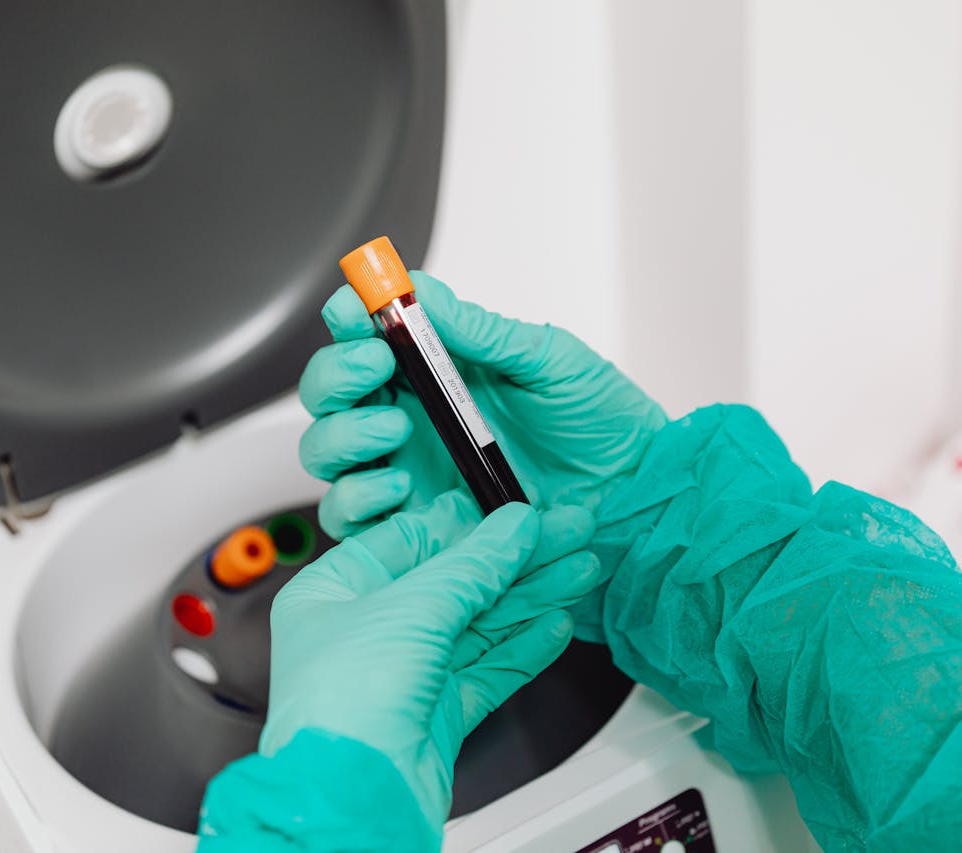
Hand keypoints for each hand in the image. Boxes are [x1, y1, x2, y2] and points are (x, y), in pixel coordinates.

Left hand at [258, 491, 600, 830]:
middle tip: (567, 534)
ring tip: (578, 571)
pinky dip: (523, 647)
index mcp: (335, 591)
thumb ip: (472, 566)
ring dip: (531, 596)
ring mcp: (402, 674)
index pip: (410, 541)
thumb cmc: (341, 708)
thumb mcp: (412, 608)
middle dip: (517, 559)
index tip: (515, 510)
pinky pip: (487, 671)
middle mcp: (366, 630)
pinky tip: (554, 625)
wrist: (351, 799)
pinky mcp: (434, 714)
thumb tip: (512, 528)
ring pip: (479, 625)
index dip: (468, 523)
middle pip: (455, 582)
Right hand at [297, 271, 666, 538]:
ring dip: (342, 435)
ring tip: (396, 428)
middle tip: (376, 366)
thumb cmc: (601, 425)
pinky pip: (352, 517)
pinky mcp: (416, 526)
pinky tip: (400, 485)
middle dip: (336, 375)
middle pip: (328, 395)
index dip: (349, 320)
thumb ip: (480, 330)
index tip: (357, 311)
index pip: (366, 338)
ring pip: (326, 453)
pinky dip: (358, 497)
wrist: (636, 494)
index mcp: (437, 372)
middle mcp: (413, 420)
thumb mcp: (547, 361)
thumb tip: (421, 289)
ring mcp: (409, 473)